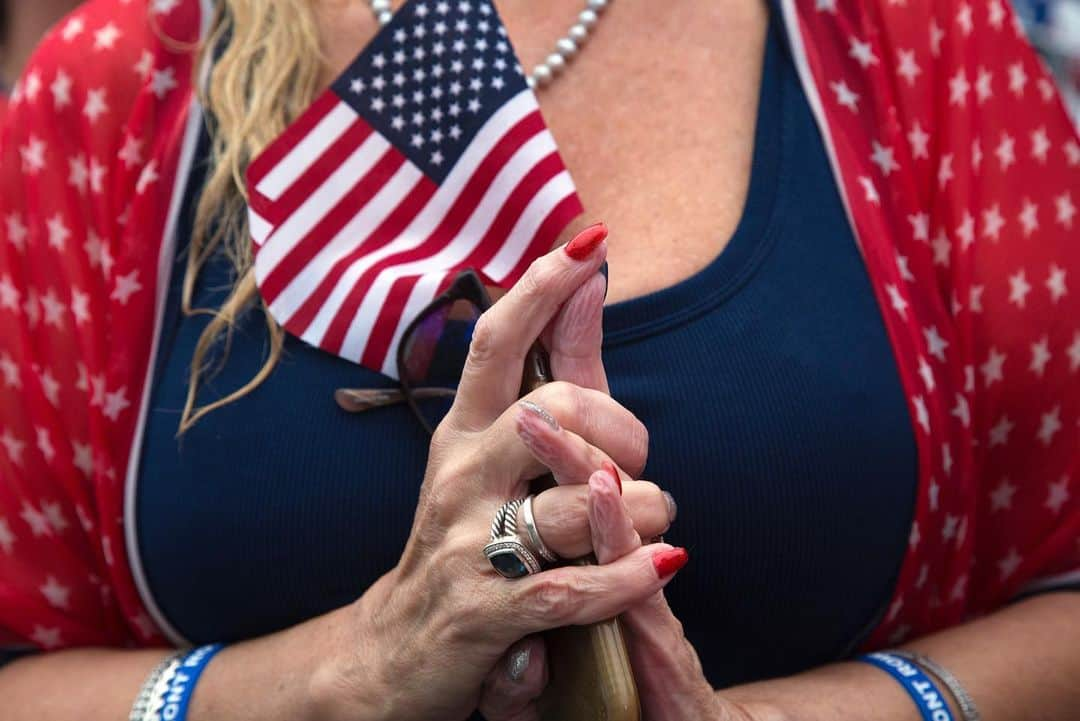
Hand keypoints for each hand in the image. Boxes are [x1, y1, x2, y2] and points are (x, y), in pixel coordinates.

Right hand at [310, 229, 682, 720]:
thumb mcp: (491, 460)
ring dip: (641, 510)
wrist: (393, 655)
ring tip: (659, 525)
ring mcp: (466, 546)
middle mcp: (456, 477)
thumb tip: (585, 287)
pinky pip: (571, 586)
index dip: (539, 287)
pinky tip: (662, 567)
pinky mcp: (483, 614)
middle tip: (637, 462)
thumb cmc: (465, 545)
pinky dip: (629, 577)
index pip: (494, 344)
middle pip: (550, 413)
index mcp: (460, 434)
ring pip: (574, 504)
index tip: (590, 241)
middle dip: (620, 429)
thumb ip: (549, 380)